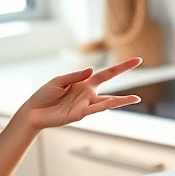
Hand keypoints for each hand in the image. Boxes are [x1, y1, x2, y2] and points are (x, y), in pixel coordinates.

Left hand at [22, 57, 142, 130]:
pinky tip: (113, 104)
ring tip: (136, 99)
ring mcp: (85, 104)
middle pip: (110, 82)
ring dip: (121, 101)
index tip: (137, 61)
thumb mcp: (58, 81)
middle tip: (140, 63)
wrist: (33, 111)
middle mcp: (88, 93)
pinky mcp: (79, 114)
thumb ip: (75, 75)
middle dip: (124, 71)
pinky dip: (103, 106)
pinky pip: (94, 109)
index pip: (106, 73)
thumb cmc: (45, 95)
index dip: (121, 67)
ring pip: (107, 101)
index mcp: (84, 82)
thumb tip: (92, 69)